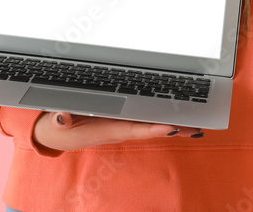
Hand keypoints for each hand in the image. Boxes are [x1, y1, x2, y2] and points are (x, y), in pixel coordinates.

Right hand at [32, 111, 202, 151]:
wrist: (56, 135)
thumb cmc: (59, 127)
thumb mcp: (56, 122)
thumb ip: (60, 119)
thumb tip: (61, 118)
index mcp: (107, 129)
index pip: (134, 128)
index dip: (153, 128)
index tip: (172, 126)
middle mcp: (119, 129)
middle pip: (151, 129)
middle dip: (173, 128)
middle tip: (197, 127)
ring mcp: (122, 126)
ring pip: (152, 126)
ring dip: (174, 126)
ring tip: (197, 124)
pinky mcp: (122, 123)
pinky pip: (147, 123)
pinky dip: (164, 121)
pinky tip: (179, 121)